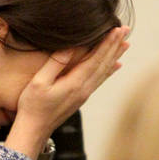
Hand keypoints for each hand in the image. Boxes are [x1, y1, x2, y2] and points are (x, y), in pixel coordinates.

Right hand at [8, 26, 129, 157]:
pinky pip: (99, 80)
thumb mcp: (39, 82)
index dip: (107, 43)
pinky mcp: (80, 98)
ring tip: (125, 44)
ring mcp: (84, 94)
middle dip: (115, 45)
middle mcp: (84, 89)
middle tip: (125, 30)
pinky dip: (109, 71)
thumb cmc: (32, 106)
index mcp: (75, 83)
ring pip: (104, 71)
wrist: (34, 130)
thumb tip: (69, 47)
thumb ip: (55, 64)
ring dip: (114, 56)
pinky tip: (115, 66)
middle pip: (104, 63)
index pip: (96, 58)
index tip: (116, 29)